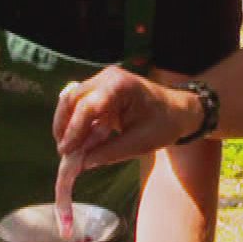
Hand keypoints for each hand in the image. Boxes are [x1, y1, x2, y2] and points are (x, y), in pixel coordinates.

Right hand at [52, 66, 202, 167]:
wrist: (178, 110)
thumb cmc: (164, 125)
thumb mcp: (140, 143)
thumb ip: (109, 153)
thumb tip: (81, 164)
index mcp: (121, 86)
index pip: (88, 106)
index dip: (73, 130)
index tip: (65, 151)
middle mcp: (108, 78)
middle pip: (73, 99)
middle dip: (64, 126)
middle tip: (64, 152)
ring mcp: (103, 81)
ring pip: (71, 100)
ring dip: (66, 123)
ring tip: (68, 148)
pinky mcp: (100, 89)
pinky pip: (79, 103)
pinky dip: (74, 121)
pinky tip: (76, 140)